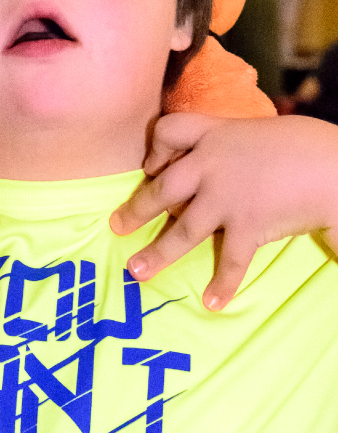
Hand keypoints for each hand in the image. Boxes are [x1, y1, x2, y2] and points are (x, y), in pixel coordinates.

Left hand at [110, 113, 337, 309]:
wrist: (332, 166)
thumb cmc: (305, 145)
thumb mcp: (261, 131)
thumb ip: (234, 146)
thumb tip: (222, 166)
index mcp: (216, 134)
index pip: (171, 130)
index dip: (156, 149)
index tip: (150, 166)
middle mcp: (211, 166)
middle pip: (162, 188)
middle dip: (136, 209)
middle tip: (116, 226)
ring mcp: (225, 198)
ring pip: (182, 230)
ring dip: (158, 254)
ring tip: (136, 272)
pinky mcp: (246, 225)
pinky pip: (230, 261)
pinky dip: (222, 284)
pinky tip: (212, 303)